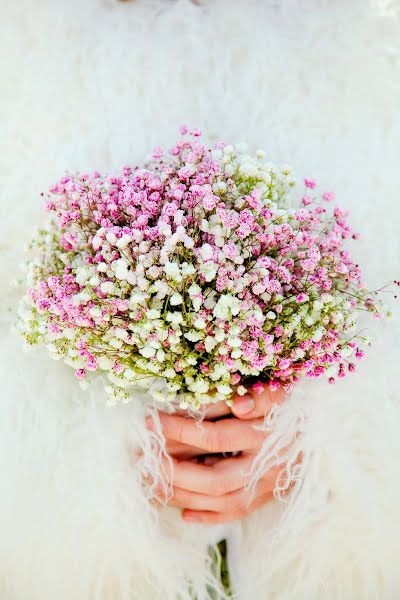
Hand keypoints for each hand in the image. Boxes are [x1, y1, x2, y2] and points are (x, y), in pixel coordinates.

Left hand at [146, 385, 284, 523]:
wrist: (325, 428)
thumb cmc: (297, 405)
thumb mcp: (281, 392)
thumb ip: (261, 396)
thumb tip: (238, 405)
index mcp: (265, 435)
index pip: (214, 436)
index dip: (180, 429)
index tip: (150, 421)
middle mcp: (265, 465)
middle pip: (213, 478)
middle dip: (174, 470)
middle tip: (143, 458)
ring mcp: (267, 485)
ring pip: (221, 500)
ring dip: (185, 495)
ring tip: (153, 484)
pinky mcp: (268, 496)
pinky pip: (238, 513)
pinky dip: (210, 516)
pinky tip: (184, 514)